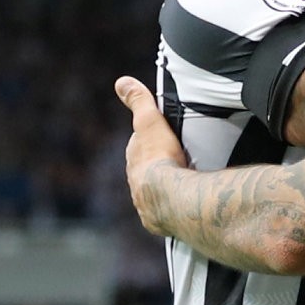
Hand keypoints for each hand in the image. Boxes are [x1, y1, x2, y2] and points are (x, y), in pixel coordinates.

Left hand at [117, 77, 189, 232]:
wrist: (173, 198)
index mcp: (134, 161)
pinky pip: (165, 215)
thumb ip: (138, 101)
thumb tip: (121, 82)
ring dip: (165, 190)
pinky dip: (172, 210)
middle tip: (177, 161)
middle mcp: (136, 185)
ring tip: (182, 186)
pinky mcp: (159, 222)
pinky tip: (181, 208)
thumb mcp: (149, 121)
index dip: (149, 142)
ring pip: (154, 194)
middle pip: (147, 172)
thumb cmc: (161, 159)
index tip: (162, 139)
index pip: (139, 148)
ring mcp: (146, 205)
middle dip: (157, 167)